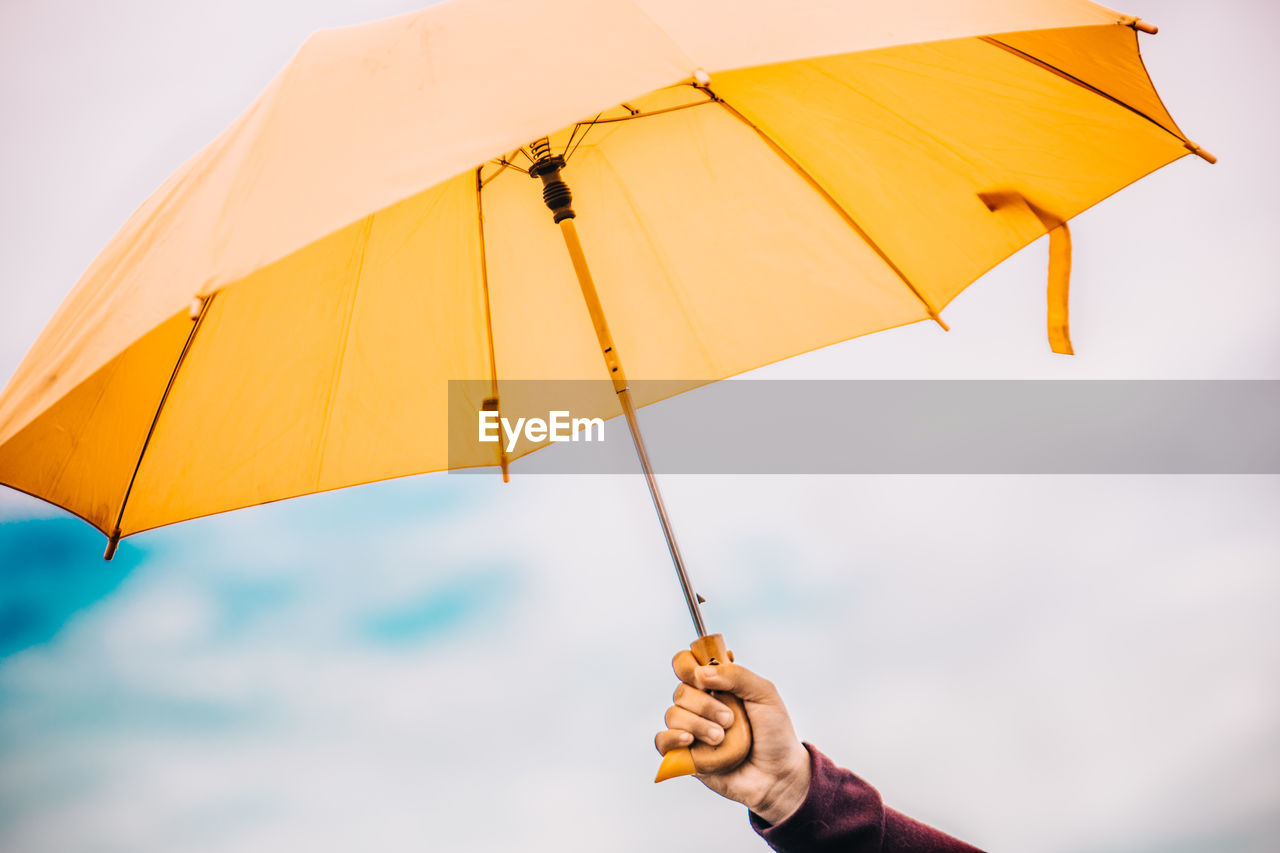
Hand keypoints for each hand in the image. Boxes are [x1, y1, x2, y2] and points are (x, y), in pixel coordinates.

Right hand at [654, 652, 811, 824]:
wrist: (778, 774)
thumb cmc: (774, 733)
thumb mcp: (764, 694)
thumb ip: (736, 675)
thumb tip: (701, 673)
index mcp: (715, 685)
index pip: (685, 664)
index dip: (687, 666)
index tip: (705, 679)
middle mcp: (700, 705)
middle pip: (681, 692)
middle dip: (704, 705)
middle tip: (729, 720)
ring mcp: (692, 729)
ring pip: (673, 715)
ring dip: (697, 724)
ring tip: (720, 738)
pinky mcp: (685, 755)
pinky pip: (662, 741)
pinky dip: (672, 738)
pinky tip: (689, 740)